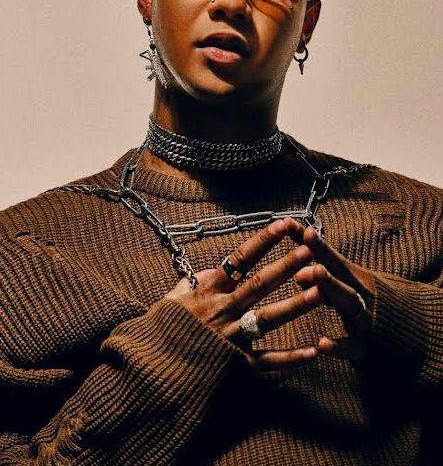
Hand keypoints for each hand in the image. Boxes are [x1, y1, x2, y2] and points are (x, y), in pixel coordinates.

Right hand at [165, 218, 322, 370]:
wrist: (148, 367)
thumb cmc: (161, 328)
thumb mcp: (174, 296)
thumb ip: (194, 281)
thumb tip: (211, 269)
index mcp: (207, 290)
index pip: (240, 259)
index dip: (263, 241)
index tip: (283, 225)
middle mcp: (222, 310)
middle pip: (258, 285)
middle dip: (285, 267)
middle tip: (308, 252)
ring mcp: (230, 337)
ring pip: (266, 319)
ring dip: (294, 305)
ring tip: (318, 292)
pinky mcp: (235, 363)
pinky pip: (267, 360)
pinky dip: (292, 358)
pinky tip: (315, 350)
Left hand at [296, 226, 375, 361]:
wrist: (404, 332)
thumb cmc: (363, 303)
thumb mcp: (344, 285)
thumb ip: (320, 275)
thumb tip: (295, 268)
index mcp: (353, 276)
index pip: (329, 256)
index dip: (312, 242)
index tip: (292, 226)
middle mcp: (360, 292)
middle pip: (341, 275)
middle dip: (322, 261)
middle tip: (303, 254)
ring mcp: (365, 318)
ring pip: (350, 302)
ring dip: (331, 289)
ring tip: (312, 277)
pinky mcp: (366, 346)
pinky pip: (353, 347)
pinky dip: (339, 346)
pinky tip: (322, 344)